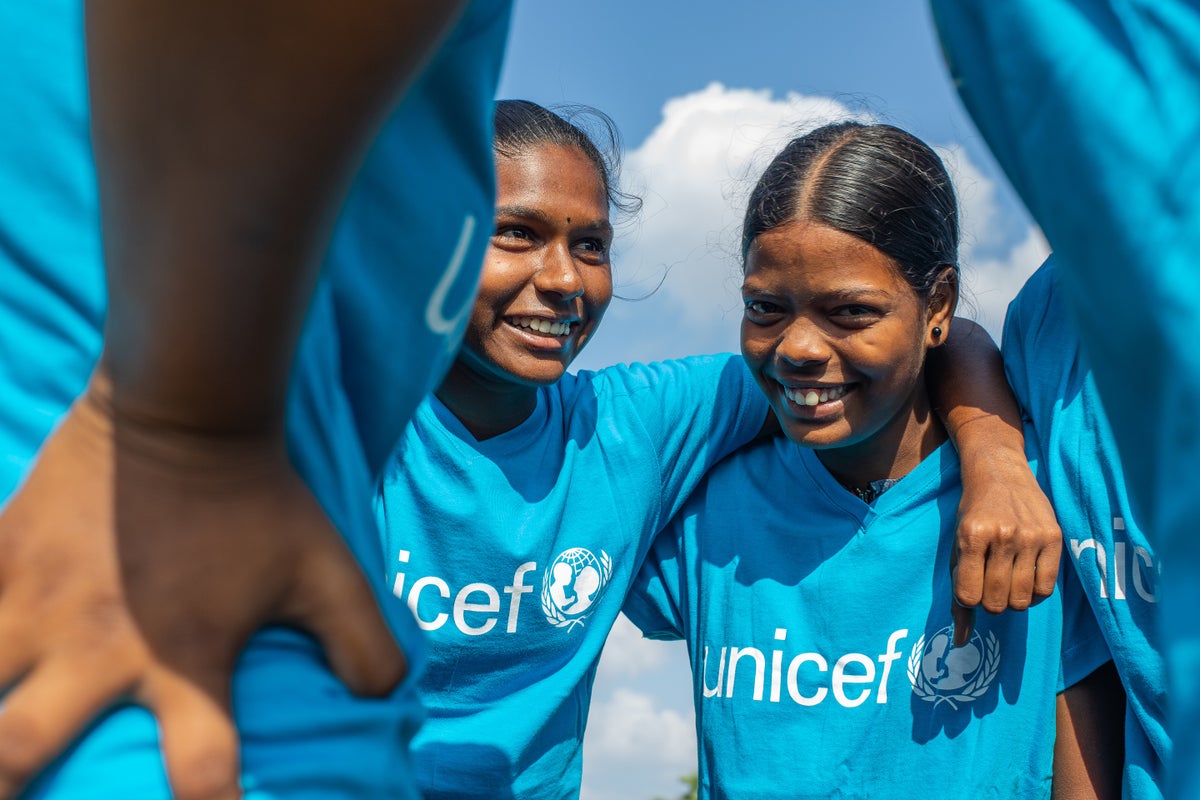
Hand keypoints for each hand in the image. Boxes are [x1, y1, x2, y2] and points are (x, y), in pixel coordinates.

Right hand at [0, 382, 404, 798]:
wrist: (186, 413)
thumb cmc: (260, 500)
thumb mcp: (326, 571)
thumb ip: (364, 640)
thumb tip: (387, 698)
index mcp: (183, 660)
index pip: (200, 775)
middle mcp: (96, 648)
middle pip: (19, 753)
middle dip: (9, 787)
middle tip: (19, 793)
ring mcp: (35, 603)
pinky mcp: (1, 556)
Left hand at [952, 445, 1061, 645]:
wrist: (999, 472)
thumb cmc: (972, 514)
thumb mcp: (955, 547)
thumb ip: (957, 591)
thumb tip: (961, 641)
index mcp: (971, 536)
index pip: (968, 596)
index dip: (968, 599)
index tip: (969, 586)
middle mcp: (1002, 536)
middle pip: (997, 603)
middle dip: (990, 602)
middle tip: (989, 584)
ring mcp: (1031, 536)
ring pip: (1022, 600)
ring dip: (1012, 599)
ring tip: (1006, 579)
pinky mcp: (1054, 537)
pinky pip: (1046, 588)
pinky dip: (1034, 592)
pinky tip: (1025, 576)